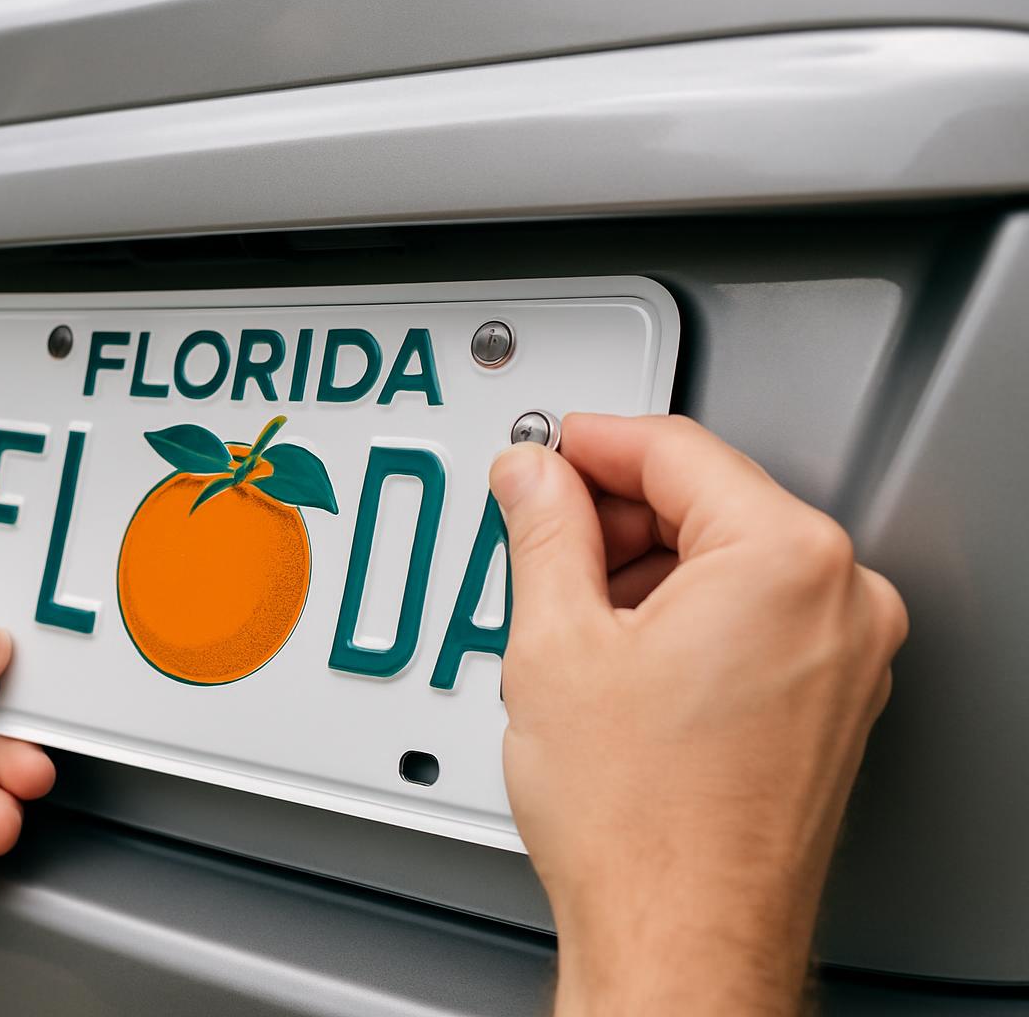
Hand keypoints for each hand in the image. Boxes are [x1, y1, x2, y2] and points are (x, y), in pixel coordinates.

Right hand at [490, 415, 906, 1015]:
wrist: (680, 939)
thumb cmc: (640, 825)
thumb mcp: (556, 642)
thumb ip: (543, 530)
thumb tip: (534, 476)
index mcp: (785, 562)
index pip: (675, 450)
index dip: (588, 442)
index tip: (545, 452)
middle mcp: (842, 602)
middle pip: (710, 502)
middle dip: (615, 515)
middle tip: (542, 536)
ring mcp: (848, 658)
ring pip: (731, 563)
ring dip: (647, 570)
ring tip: (572, 621)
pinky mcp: (832, 704)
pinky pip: (755, 619)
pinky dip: (686, 618)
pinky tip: (620, 660)